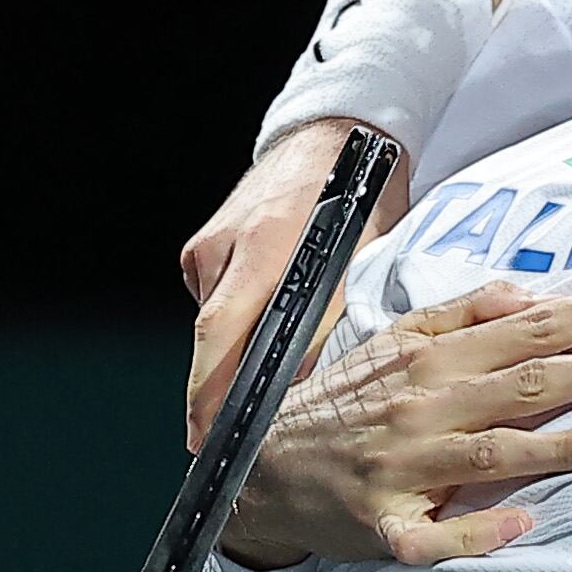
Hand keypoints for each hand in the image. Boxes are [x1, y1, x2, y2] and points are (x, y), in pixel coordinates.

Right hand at [182, 119, 411, 451]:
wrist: (338, 133)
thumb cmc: (363, 192)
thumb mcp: (365, 255)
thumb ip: (334, 316)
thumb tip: (306, 383)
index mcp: (264, 248)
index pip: (223, 336)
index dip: (212, 391)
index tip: (208, 434)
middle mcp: (226, 247)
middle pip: (211, 336)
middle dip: (213, 391)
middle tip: (215, 438)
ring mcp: (210, 244)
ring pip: (218, 319)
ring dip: (236, 351)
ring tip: (259, 383)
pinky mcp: (207, 243)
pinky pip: (219, 296)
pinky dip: (240, 318)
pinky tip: (267, 323)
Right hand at [223, 278, 571, 569]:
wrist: (259, 468)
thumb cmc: (345, 402)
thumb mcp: (395, 340)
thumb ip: (464, 314)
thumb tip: (530, 292)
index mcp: (432, 360)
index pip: (529, 329)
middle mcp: (422, 408)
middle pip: (521, 385)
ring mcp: (403, 469)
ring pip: (489, 455)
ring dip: (554, 449)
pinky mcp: (385, 525)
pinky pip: (434, 534)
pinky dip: (476, 533)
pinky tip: (524, 527)